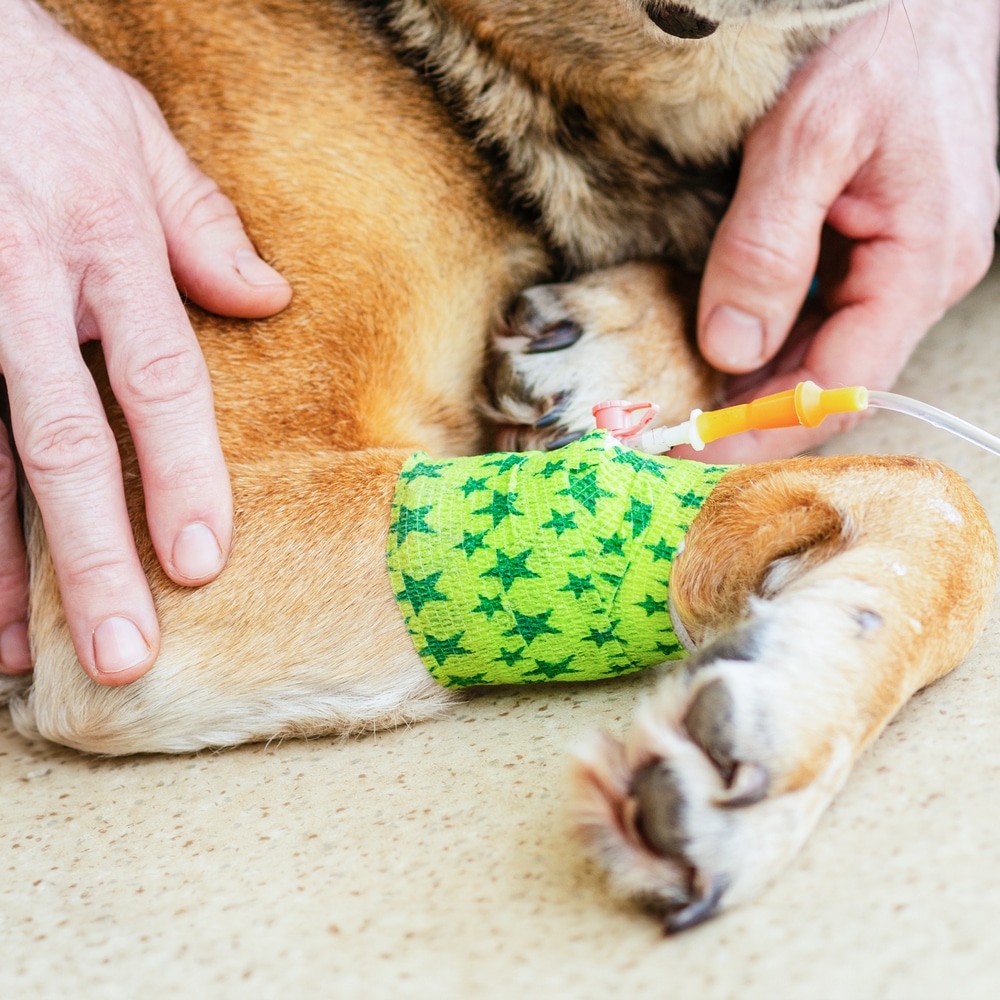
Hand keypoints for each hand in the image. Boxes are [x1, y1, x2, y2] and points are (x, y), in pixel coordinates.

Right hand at [0, 1, 291, 682]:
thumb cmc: (39, 88)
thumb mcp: (136, 134)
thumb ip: (201, 223)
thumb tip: (267, 298)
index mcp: (107, 247)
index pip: (157, 382)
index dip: (180, 475)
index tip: (200, 562)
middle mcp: (27, 291)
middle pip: (63, 444)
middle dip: (92, 556)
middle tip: (125, 654)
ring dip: (3, 564)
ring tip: (29, 657)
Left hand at [692, 0, 999, 462]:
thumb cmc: (878, 40)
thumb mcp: (808, 135)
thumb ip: (766, 247)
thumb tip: (731, 346)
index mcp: (921, 263)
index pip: (841, 386)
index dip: (762, 430)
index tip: (691, 452)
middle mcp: (920, 277)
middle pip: (832, 382)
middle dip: (752, 418)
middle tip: (672, 437)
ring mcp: (900, 265)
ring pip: (824, 354)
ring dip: (757, 386)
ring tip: (687, 402)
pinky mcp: (876, 248)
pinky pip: (822, 317)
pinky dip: (771, 343)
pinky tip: (724, 352)